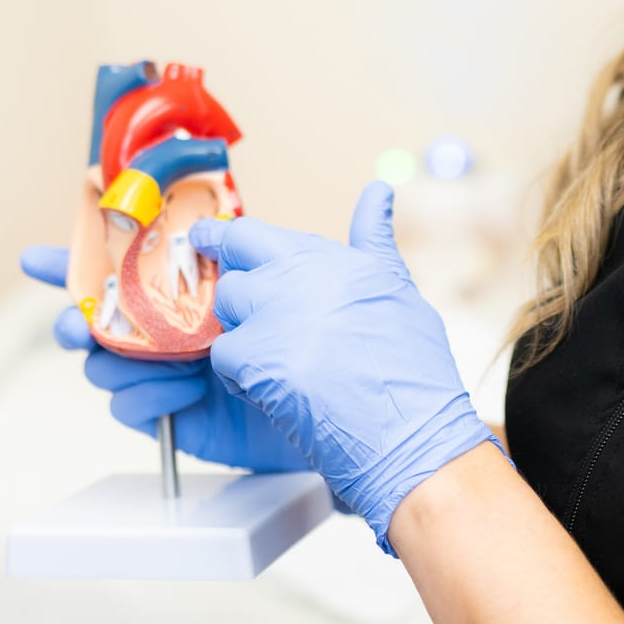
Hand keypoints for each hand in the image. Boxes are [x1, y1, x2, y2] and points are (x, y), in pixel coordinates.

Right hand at [19, 245, 307, 472]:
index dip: (69, 261)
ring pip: (102, 362)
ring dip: (124, 358)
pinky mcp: (166, 413)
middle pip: (91, 319)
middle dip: (71, 319)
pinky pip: (128, 406)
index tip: (32, 261)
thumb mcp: (307, 284)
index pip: (114, 267)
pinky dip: (148, 394)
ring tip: (175, 358)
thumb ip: (288, 243)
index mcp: (180, 288)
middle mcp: (162, 328)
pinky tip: (186, 389)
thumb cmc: (312, 344)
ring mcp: (159, 372)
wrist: (332, 414)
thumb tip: (329, 202)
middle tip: (76, 324)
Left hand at [189, 181, 505, 554]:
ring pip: (226, 309)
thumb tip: (378, 190)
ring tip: (279, 362)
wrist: (413, 433)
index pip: (258, 233)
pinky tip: (274, 390)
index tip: (209, 242)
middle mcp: (300, 275)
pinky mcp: (257, 357)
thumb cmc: (413, 372)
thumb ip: (373, 240)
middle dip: (237, 292)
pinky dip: (239, 376)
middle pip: (234, 266)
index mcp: (332, 258)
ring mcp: (276, 313)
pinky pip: (224, 356)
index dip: (230, 240)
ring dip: (242, 334)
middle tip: (252, 320)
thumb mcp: (399, 290)